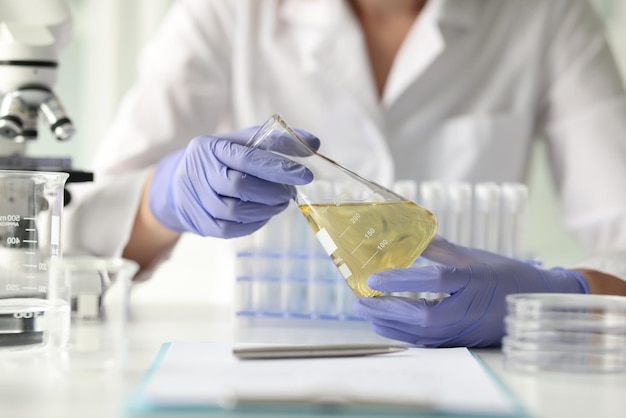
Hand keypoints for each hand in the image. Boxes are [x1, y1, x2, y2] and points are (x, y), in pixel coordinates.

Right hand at [148, 126, 319, 237]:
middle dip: (272, 191)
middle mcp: (198, 172)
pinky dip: (255, 223)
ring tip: (279, 202)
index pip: (247, 158)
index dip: (278, 168)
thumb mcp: (243, 142)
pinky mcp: (200, 223)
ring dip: (266, 209)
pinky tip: (265, 214)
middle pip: (240, 186)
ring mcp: (196, 200)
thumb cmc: (221, 159)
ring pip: (236, 211)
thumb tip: (313, 143)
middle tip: (289, 192)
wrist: (179, 183)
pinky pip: (231, 229)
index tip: (305, 175)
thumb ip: (277, 140)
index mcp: (210, 147)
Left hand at [352, 236, 589, 347]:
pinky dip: (404, 334)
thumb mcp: (474, 255)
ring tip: (366, 311)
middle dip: (387, 309)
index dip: (402, 279)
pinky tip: (386, 324)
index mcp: (474, 280)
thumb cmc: (505, 274)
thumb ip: (440, 248)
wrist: (537, 302)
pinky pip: (429, 343)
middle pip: (423, 315)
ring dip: (390, 324)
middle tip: (360, 300)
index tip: (374, 277)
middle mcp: (469, 309)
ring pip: (423, 334)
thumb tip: (410, 235)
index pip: (434, 280)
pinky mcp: (463, 342)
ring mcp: (466, 329)